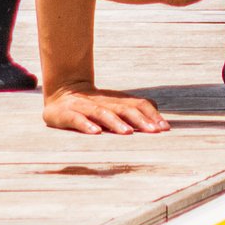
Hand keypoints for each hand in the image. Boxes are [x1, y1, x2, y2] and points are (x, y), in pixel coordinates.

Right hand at [43, 85, 169, 134]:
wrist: (60, 91)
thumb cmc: (93, 105)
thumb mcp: (114, 106)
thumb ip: (135, 111)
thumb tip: (161, 123)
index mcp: (115, 100)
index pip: (137, 104)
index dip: (151, 114)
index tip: (164, 128)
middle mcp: (101, 101)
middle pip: (123, 108)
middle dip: (139, 120)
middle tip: (153, 131)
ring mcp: (82, 106)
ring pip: (102, 113)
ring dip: (116, 123)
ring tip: (128, 133)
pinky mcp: (64, 113)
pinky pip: (76, 119)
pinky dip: (86, 125)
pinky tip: (96, 133)